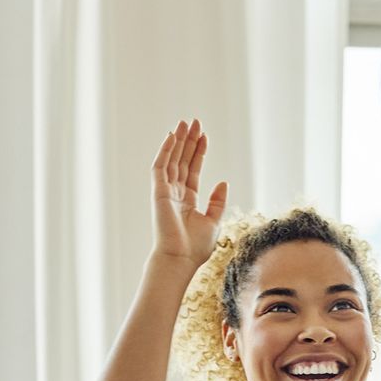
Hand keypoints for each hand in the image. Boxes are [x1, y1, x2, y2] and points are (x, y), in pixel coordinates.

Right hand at [151, 119, 228, 267]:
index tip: (204, 136)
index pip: (192, 170)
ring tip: (185, 123)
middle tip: (194, 122)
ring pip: (171, 160)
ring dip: (178, 141)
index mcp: (187, 201)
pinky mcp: (158, 192)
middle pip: (181, 161)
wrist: (180, 258)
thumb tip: (223, 181)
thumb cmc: (195, 247)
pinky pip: (160, 167)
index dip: (198, 152)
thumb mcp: (213, 221)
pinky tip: (172, 137)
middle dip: (188, 142)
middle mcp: (175, 194)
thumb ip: (217, 201)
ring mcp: (165, 192)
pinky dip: (165, 151)